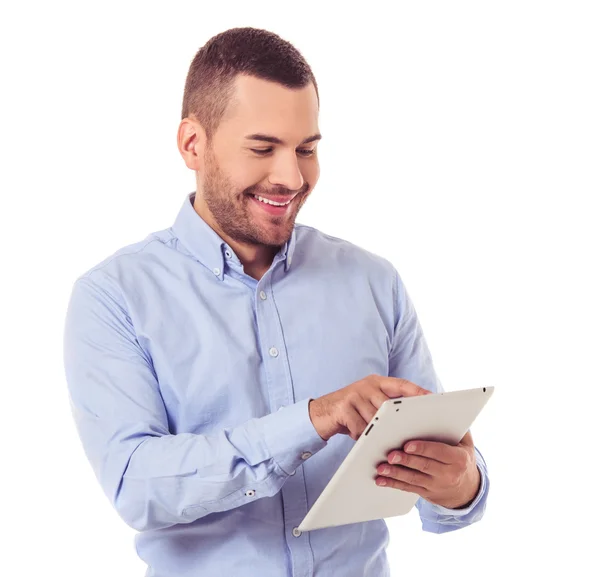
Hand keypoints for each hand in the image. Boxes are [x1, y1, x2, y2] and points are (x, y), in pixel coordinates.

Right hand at [309, 374, 431, 441]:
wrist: (320, 413)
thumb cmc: (351, 412)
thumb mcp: (369, 404)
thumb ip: (386, 406)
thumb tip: (412, 421)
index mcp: (377, 382)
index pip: (402, 384)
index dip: (418, 391)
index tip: (434, 399)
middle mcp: (366, 385)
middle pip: (389, 404)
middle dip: (399, 419)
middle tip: (410, 431)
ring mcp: (354, 394)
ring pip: (375, 418)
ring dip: (376, 433)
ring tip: (377, 441)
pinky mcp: (343, 407)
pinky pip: (360, 427)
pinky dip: (360, 435)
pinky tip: (357, 437)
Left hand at [374, 430, 480, 508]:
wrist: (467, 489)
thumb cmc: (462, 458)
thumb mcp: (466, 444)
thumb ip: (457, 429)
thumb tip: (444, 410)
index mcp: (458, 459)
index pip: (439, 452)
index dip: (423, 448)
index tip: (408, 445)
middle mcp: (448, 474)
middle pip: (424, 466)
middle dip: (406, 460)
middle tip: (390, 455)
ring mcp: (436, 485)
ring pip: (413, 479)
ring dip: (395, 473)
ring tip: (382, 468)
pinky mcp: (425, 492)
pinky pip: (408, 488)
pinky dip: (393, 484)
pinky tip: (381, 480)